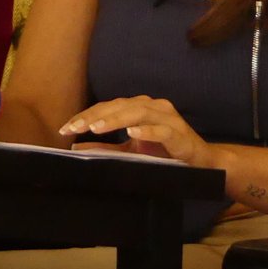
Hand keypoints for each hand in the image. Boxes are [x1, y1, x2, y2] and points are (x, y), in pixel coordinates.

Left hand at [59, 96, 212, 164]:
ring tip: (96, 128)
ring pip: (138, 113)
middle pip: (119, 106)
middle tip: (74, 127)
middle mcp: (152, 107)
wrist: (201, 162)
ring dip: (115, 120)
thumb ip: (106, 147)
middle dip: (94, 116)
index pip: (108, 108)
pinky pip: (162, 130)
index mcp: (139, 108)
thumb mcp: (131, 150)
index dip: (86, 116)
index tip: (66, 128)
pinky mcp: (179, 133)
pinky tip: (132, 134)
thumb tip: (76, 146)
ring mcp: (167, 118)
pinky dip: (147, 131)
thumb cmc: (165, 152)